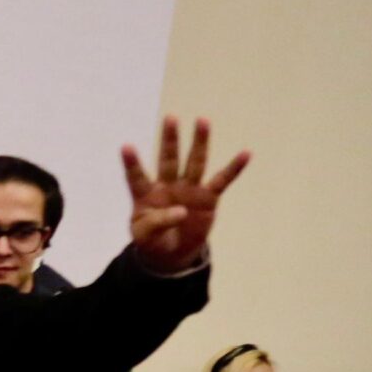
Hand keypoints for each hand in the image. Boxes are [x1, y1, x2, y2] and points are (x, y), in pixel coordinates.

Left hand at [122, 117, 248, 274]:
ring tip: (202, 120)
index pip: (137, 177)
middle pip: (168, 160)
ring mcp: (189, 189)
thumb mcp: (145, 237)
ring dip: (199, 142)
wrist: (173, 252)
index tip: (125, 147)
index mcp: (146, 195)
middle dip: (169, 141)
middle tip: (170, 118)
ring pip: (195, 162)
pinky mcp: (208, 197)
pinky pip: (222, 180)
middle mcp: (168, 186)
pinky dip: (234, 168)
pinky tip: (246, 153)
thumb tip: (181, 212)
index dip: (132, 164)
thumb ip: (158, 223)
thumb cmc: (153, 240)